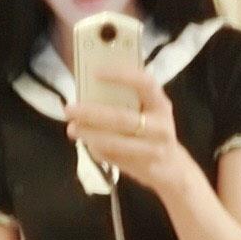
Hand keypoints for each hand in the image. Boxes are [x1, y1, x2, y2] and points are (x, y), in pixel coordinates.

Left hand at [65, 67, 186, 195]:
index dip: (121, 75)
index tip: (95, 72)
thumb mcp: (149, 111)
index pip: (144, 83)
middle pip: (122, 118)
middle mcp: (160, 126)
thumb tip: (89, 88)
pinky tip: (86, 143)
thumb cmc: (153, 130)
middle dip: (92, 113)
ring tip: (72, 128)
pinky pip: (113, 157)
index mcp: (161, 104)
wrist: (171, 167)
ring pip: (115, 142)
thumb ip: (127, 100)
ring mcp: (153, 149)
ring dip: (90, 134)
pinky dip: (96, 150)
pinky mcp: (143, 166)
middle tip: (69, 108)